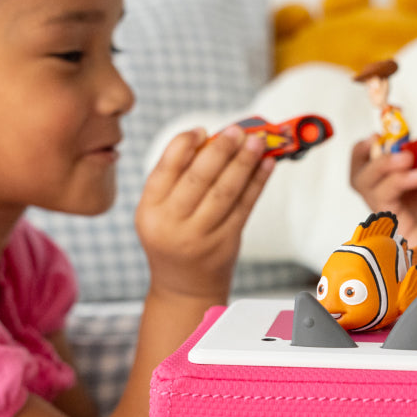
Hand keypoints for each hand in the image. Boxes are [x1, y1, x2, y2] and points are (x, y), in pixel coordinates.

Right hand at [135, 125, 274, 300]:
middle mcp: (172, 224)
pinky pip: (245, 206)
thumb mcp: (158, 211)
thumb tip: (208, 138)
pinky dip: (257, 182)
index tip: (202, 129)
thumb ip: (175, 178)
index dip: (184, 144)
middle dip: (221, 149)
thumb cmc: (172, 237)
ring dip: (244, 162)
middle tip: (237, 130)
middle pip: (199, 178)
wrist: (183, 287)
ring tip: (257, 141)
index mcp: (149, 210)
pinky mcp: (226, 243)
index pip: (165, 168)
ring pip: (226, 191)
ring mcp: (201, 236)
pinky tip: (266, 164)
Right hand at [349, 135, 416, 306]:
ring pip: (364, 182)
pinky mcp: (393, 231)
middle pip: (365, 169)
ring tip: (409, 160)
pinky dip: (394, 182)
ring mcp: (396, 214)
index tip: (398, 122)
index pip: (390, 156)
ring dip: (383, 165)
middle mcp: (404, 199)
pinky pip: (380, 200)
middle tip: (396, 145)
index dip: (390, 139)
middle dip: (374, 151)